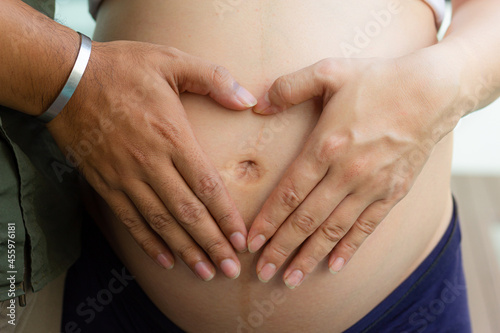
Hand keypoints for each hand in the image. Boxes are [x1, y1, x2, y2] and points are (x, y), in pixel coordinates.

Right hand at [47, 41, 257, 280]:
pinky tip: (165, 260)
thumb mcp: (172, 60)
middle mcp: (151, 163)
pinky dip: (148, 242)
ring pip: (161, 222)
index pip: (206, 186)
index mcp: (172, 136)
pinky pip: (130, 219)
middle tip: (231, 270)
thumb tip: (249, 99)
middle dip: (212, 244)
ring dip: (185, 250)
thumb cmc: (124, 68)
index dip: (226, 216)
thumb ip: (214, 79)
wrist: (68, 78)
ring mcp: (126, 176)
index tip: (241, 240)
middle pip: (188, 212)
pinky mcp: (105, 182)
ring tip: (205, 273)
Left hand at [247, 56, 456, 287]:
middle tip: (263, 271)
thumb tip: (258, 105)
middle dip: (282, 247)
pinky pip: (367, 228)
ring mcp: (371, 186)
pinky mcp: (392, 194)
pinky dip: (349, 248)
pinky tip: (334, 266)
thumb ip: (289, 87)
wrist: (431, 92)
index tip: (251, 242)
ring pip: (333, 230)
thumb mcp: (329, 71)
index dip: (268, 220)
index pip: (289, 193)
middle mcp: (346, 172)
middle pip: (306, 219)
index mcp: (325, 146)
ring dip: (310, 256)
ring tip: (290, 280)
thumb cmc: (377, 80)